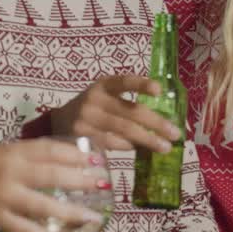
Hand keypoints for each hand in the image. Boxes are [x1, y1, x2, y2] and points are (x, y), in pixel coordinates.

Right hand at [0, 138, 109, 231]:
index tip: (98, 160)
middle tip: (104, 184)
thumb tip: (76, 160)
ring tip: (93, 217)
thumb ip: (36, 155)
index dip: (75, 155)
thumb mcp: (9, 152)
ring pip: (42, 205)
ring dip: (71, 212)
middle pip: (50, 175)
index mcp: (15, 152)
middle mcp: (11, 172)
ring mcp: (5, 197)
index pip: (50, 150)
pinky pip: (27, 230)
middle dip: (80, 180)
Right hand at [48, 75, 179, 152]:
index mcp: (103, 85)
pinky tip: (141, 150)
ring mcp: (87, 119)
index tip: (158, 90)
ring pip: (124, 130)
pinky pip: (113, 144)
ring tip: (165, 147)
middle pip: (130, 111)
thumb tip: (162, 124)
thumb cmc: (92, 110)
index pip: (124, 81)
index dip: (141, 85)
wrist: (57, 123)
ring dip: (148, 140)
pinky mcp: (83, 137)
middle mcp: (94, 99)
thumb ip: (127, 105)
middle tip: (175, 133)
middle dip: (156, 123)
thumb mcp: (105, 99)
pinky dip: (129, 147)